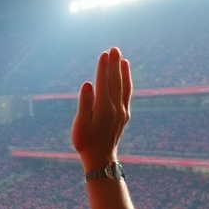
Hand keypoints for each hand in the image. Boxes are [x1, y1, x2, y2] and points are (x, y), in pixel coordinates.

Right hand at [71, 47, 131, 170]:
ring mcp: (122, 111)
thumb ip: (84, 103)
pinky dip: (127, 83)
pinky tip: (125, 77)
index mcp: (103, 108)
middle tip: (114, 49)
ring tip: (123, 59)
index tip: (103, 54)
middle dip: (114, 64)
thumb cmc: (85, 142)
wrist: (101, 159)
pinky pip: (127, 95)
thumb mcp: (80, 125)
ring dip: (123, 72)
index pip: (104, 83)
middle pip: (116, 81)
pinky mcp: (124, 115)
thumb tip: (88, 84)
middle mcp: (115, 107)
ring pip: (124, 87)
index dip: (103, 68)